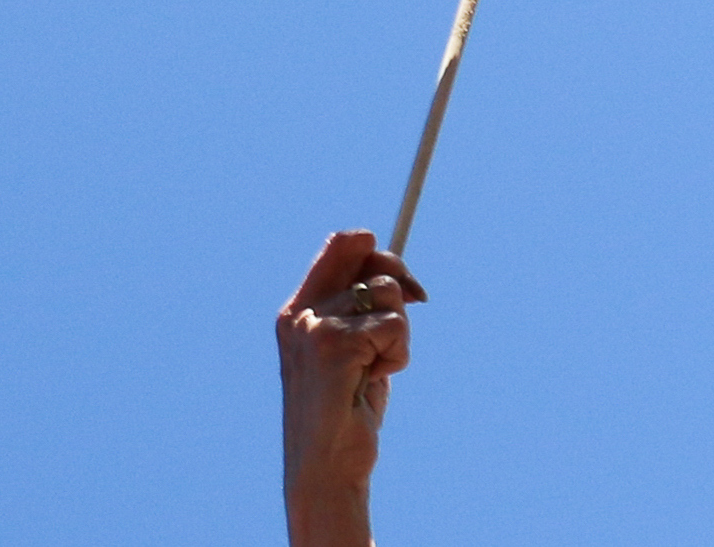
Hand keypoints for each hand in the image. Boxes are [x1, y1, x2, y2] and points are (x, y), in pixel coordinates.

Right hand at [276, 230, 423, 546]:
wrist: (324, 468)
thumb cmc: (344, 414)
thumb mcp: (352, 354)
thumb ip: (362, 314)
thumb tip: (402, 279)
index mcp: (298, 310)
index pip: (340, 244)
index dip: (377, 251)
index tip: (407, 286)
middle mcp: (301, 311)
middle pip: (368, 255)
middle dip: (400, 282)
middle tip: (414, 309)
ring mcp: (314, 326)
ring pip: (387, 294)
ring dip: (400, 335)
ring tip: (378, 369)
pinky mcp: (334, 345)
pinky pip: (394, 327)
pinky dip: (398, 356)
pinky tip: (376, 381)